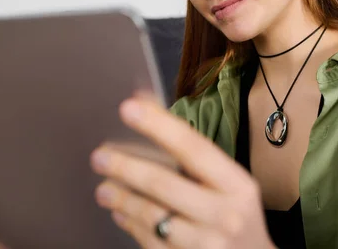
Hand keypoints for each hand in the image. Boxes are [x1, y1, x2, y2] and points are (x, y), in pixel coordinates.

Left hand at [90, 93, 275, 248]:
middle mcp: (225, 216)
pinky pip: (149, 241)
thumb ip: (190, 150)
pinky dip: (131, 224)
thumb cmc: (235, 214)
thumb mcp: (227, 182)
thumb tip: (144, 103)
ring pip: (151, 216)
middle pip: (163, 184)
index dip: (158, 125)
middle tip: (99, 157)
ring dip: (122, 199)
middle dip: (125, 167)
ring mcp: (206, 245)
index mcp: (237, 186)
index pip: (193, 148)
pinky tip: (121, 213)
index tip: (128, 108)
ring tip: (104, 189)